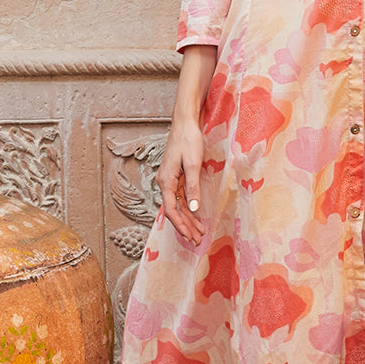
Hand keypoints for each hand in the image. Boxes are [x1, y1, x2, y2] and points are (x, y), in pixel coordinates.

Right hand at [155, 48, 216, 244]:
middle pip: (174, 211)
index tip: (190, 237)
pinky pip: (180, 197)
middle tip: (198, 240)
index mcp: (166, 181)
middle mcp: (164, 182)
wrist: (185, 122)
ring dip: (188, 219)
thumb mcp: (193, 164)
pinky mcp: (176, 176)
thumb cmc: (188, 140)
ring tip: (199, 232)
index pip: (171, 210)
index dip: (181, 226)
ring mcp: (170, 180)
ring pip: (177, 205)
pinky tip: (195, 216)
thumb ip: (192, 187)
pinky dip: (188, 208)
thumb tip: (192, 209)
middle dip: (186, 227)